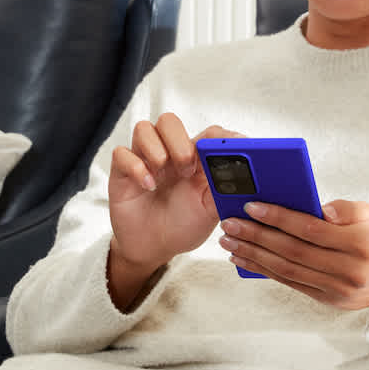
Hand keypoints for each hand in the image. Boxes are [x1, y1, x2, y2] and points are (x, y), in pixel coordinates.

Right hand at [106, 113, 241, 308]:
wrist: (153, 248)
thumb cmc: (182, 226)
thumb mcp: (210, 211)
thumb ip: (225, 190)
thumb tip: (247, 176)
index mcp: (194, 159)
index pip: (206, 133)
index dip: (219, 137)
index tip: (230, 147)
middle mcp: (168, 154)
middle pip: (169, 121)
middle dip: (179, 141)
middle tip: (186, 168)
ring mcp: (144, 160)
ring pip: (144, 128)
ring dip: (156, 148)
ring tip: (163, 174)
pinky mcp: (122, 172)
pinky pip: (122, 153)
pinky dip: (136, 167)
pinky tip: (147, 186)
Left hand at [218, 199, 368, 310]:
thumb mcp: (368, 214)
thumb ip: (343, 209)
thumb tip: (316, 209)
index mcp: (360, 244)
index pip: (310, 229)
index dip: (278, 217)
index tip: (251, 206)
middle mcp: (347, 270)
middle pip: (292, 251)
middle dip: (256, 236)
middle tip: (230, 224)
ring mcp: (335, 288)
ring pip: (286, 269)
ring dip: (253, 254)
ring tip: (229, 241)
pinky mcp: (325, 299)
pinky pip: (288, 282)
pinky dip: (263, 269)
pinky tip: (244, 258)